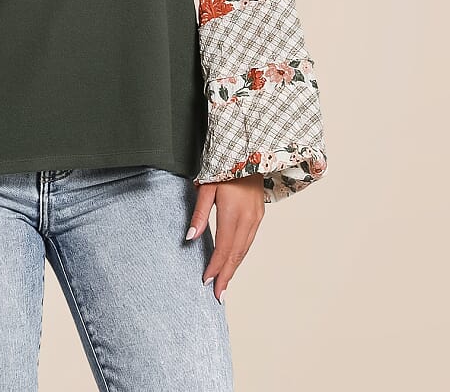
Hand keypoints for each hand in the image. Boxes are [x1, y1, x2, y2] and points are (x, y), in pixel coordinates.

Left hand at [185, 172, 264, 303]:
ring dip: (234, 268)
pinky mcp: (259, 216)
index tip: (206, 282)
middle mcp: (248, 219)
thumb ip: (199, 213)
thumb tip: (190, 237)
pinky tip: (233, 263)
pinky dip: (240, 255)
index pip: (223, 248)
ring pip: (244, 250)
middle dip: (226, 276)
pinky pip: (249, 242)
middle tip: (218, 295)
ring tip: (223, 284)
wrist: (250, 153)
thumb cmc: (223, 168)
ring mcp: (256, 219)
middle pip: (236, 254)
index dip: (215, 267)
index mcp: (233, 213)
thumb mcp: (206, 187)